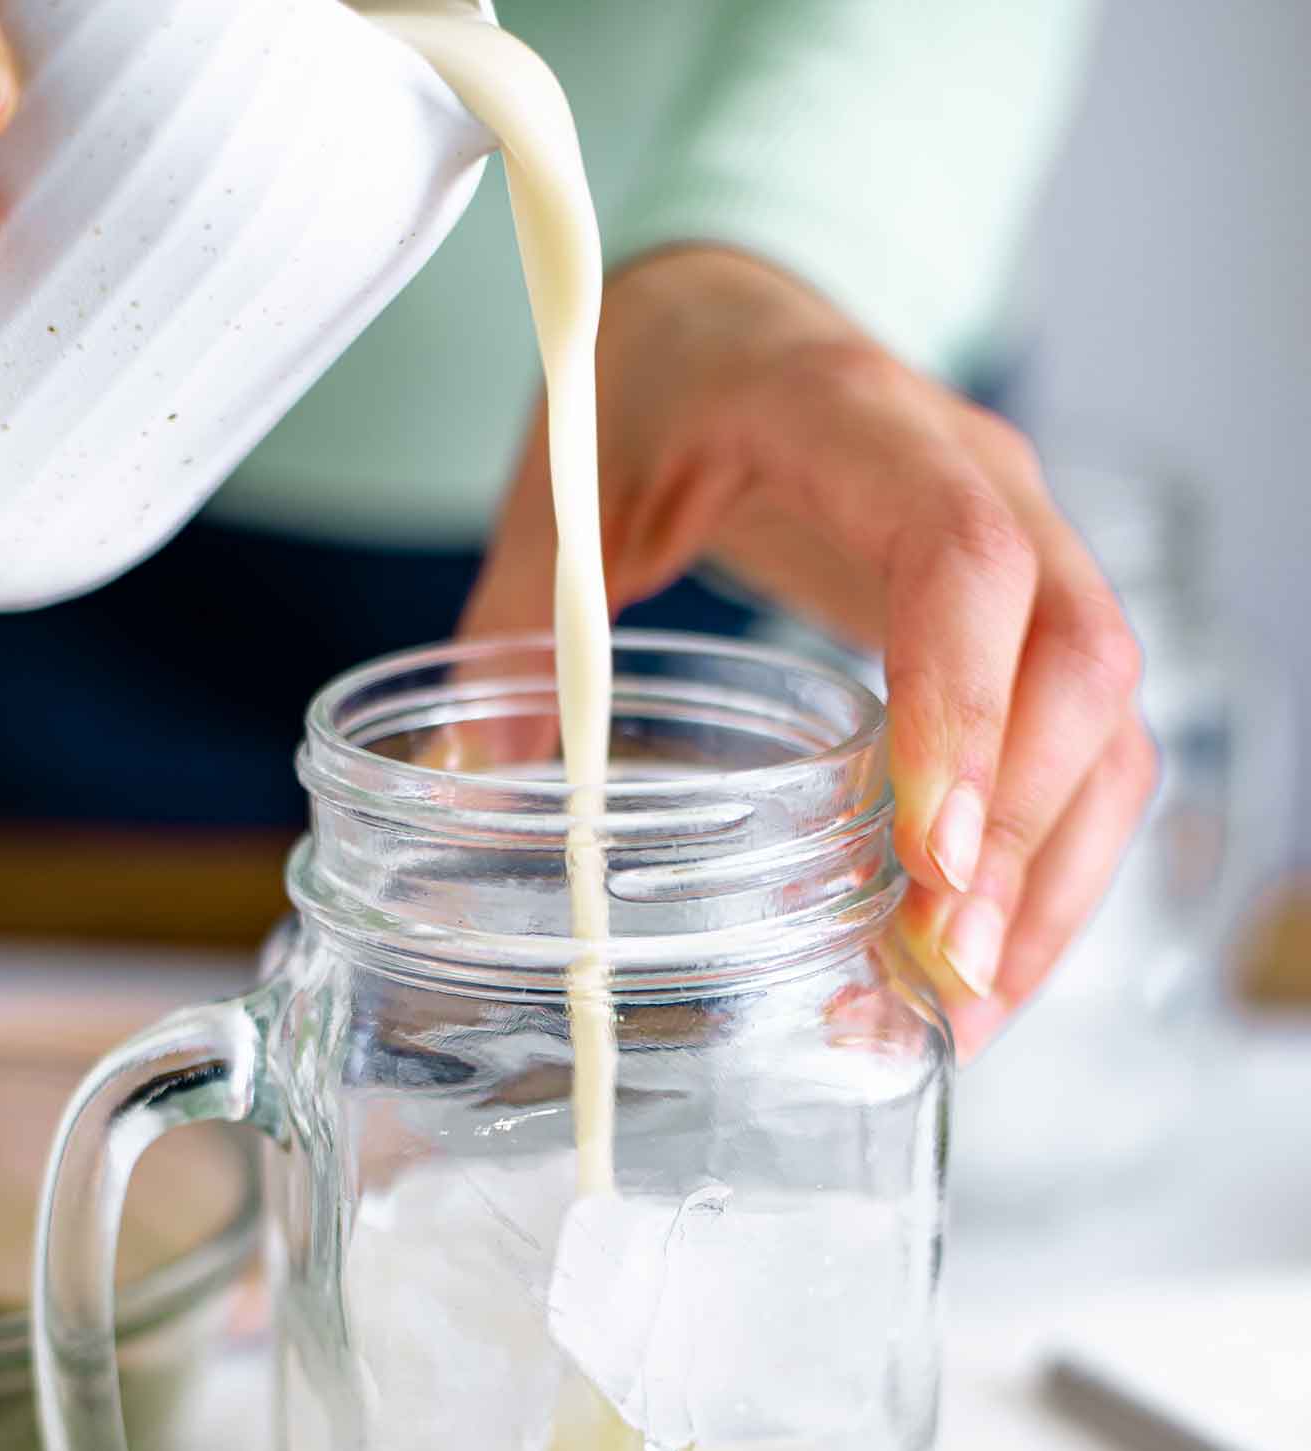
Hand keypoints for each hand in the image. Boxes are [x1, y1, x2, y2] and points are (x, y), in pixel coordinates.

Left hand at [464, 246, 1155, 1060]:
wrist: (741, 315)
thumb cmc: (662, 383)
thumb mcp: (573, 479)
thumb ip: (520, 618)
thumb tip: (467, 786)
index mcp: (857, 423)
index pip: (963, 557)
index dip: (963, 709)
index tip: (928, 856)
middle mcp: (979, 481)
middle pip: (1078, 660)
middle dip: (1023, 834)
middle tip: (942, 971)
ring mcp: (1025, 552)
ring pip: (1108, 723)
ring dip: (1052, 877)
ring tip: (963, 1009)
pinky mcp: (1025, 627)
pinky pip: (1088, 752)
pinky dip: (1049, 867)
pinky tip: (978, 962)